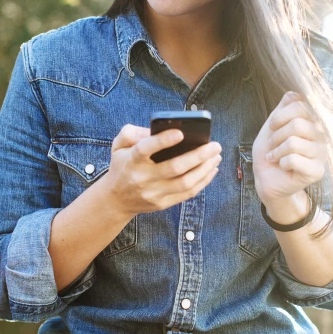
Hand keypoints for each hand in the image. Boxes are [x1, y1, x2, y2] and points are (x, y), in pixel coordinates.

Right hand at [103, 124, 221, 215]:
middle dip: (198, 156)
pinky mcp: (162, 204)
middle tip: (215, 145)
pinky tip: (212, 169)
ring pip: (185, 183)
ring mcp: (153, 194)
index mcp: (131, 161)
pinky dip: (203, 181)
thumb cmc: (123, 165)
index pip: (145, 149)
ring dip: (205, 169)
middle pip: (174, 168)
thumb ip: (132, 132)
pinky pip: (188, 193)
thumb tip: (157, 129)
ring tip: (216, 156)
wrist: (116, 200)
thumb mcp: (118, 145)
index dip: (163, 141)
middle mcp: (142, 178)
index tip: (181, 133)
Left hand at [252, 91, 327, 203]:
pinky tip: (283, 167)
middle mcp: (320, 135)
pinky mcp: (317, 171)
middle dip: (277, 136)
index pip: (300, 105)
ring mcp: (321, 153)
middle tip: (273, 146)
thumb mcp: (272, 126)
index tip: (273, 127)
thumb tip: (293, 93)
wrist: (266, 179)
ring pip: (294, 142)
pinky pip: (293, 159)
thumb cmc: (270, 151)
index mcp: (311, 121)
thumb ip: (283, 108)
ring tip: (275, 157)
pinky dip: (281, 163)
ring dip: (277, 151)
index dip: (280, 116)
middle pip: (298, 124)